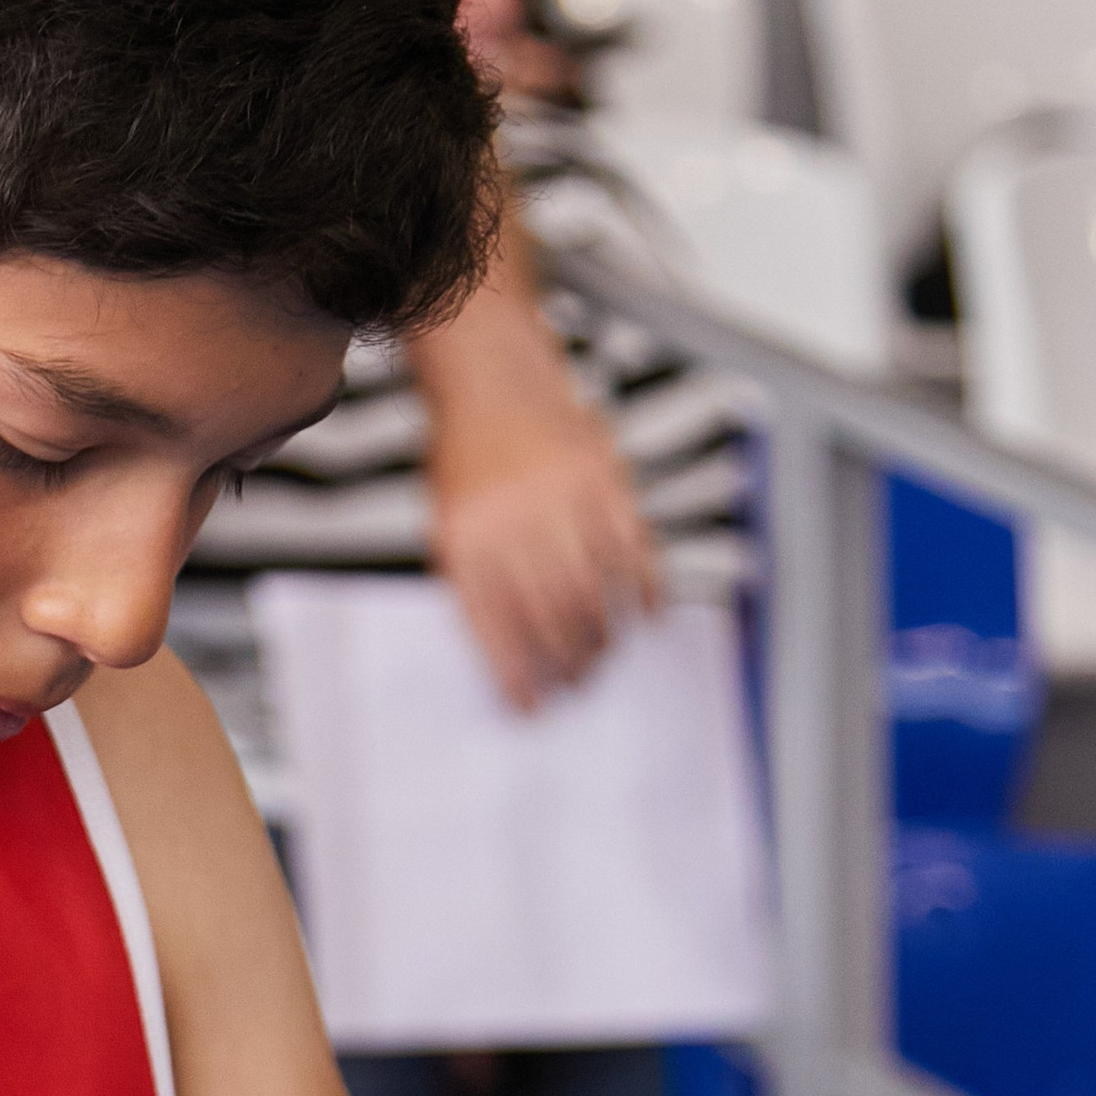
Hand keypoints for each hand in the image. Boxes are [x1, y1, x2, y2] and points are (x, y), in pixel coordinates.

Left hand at [433, 403, 660, 712]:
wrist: (494, 387)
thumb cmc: (469, 470)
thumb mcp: (447, 530)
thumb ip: (474, 588)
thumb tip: (513, 661)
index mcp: (467, 546)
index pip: (496, 631)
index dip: (516, 677)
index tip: (531, 708)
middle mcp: (515, 526)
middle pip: (552, 618)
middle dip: (568, 662)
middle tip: (578, 684)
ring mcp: (565, 503)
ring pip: (597, 592)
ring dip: (605, 635)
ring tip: (602, 656)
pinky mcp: (606, 483)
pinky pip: (636, 551)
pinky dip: (647, 590)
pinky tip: (647, 616)